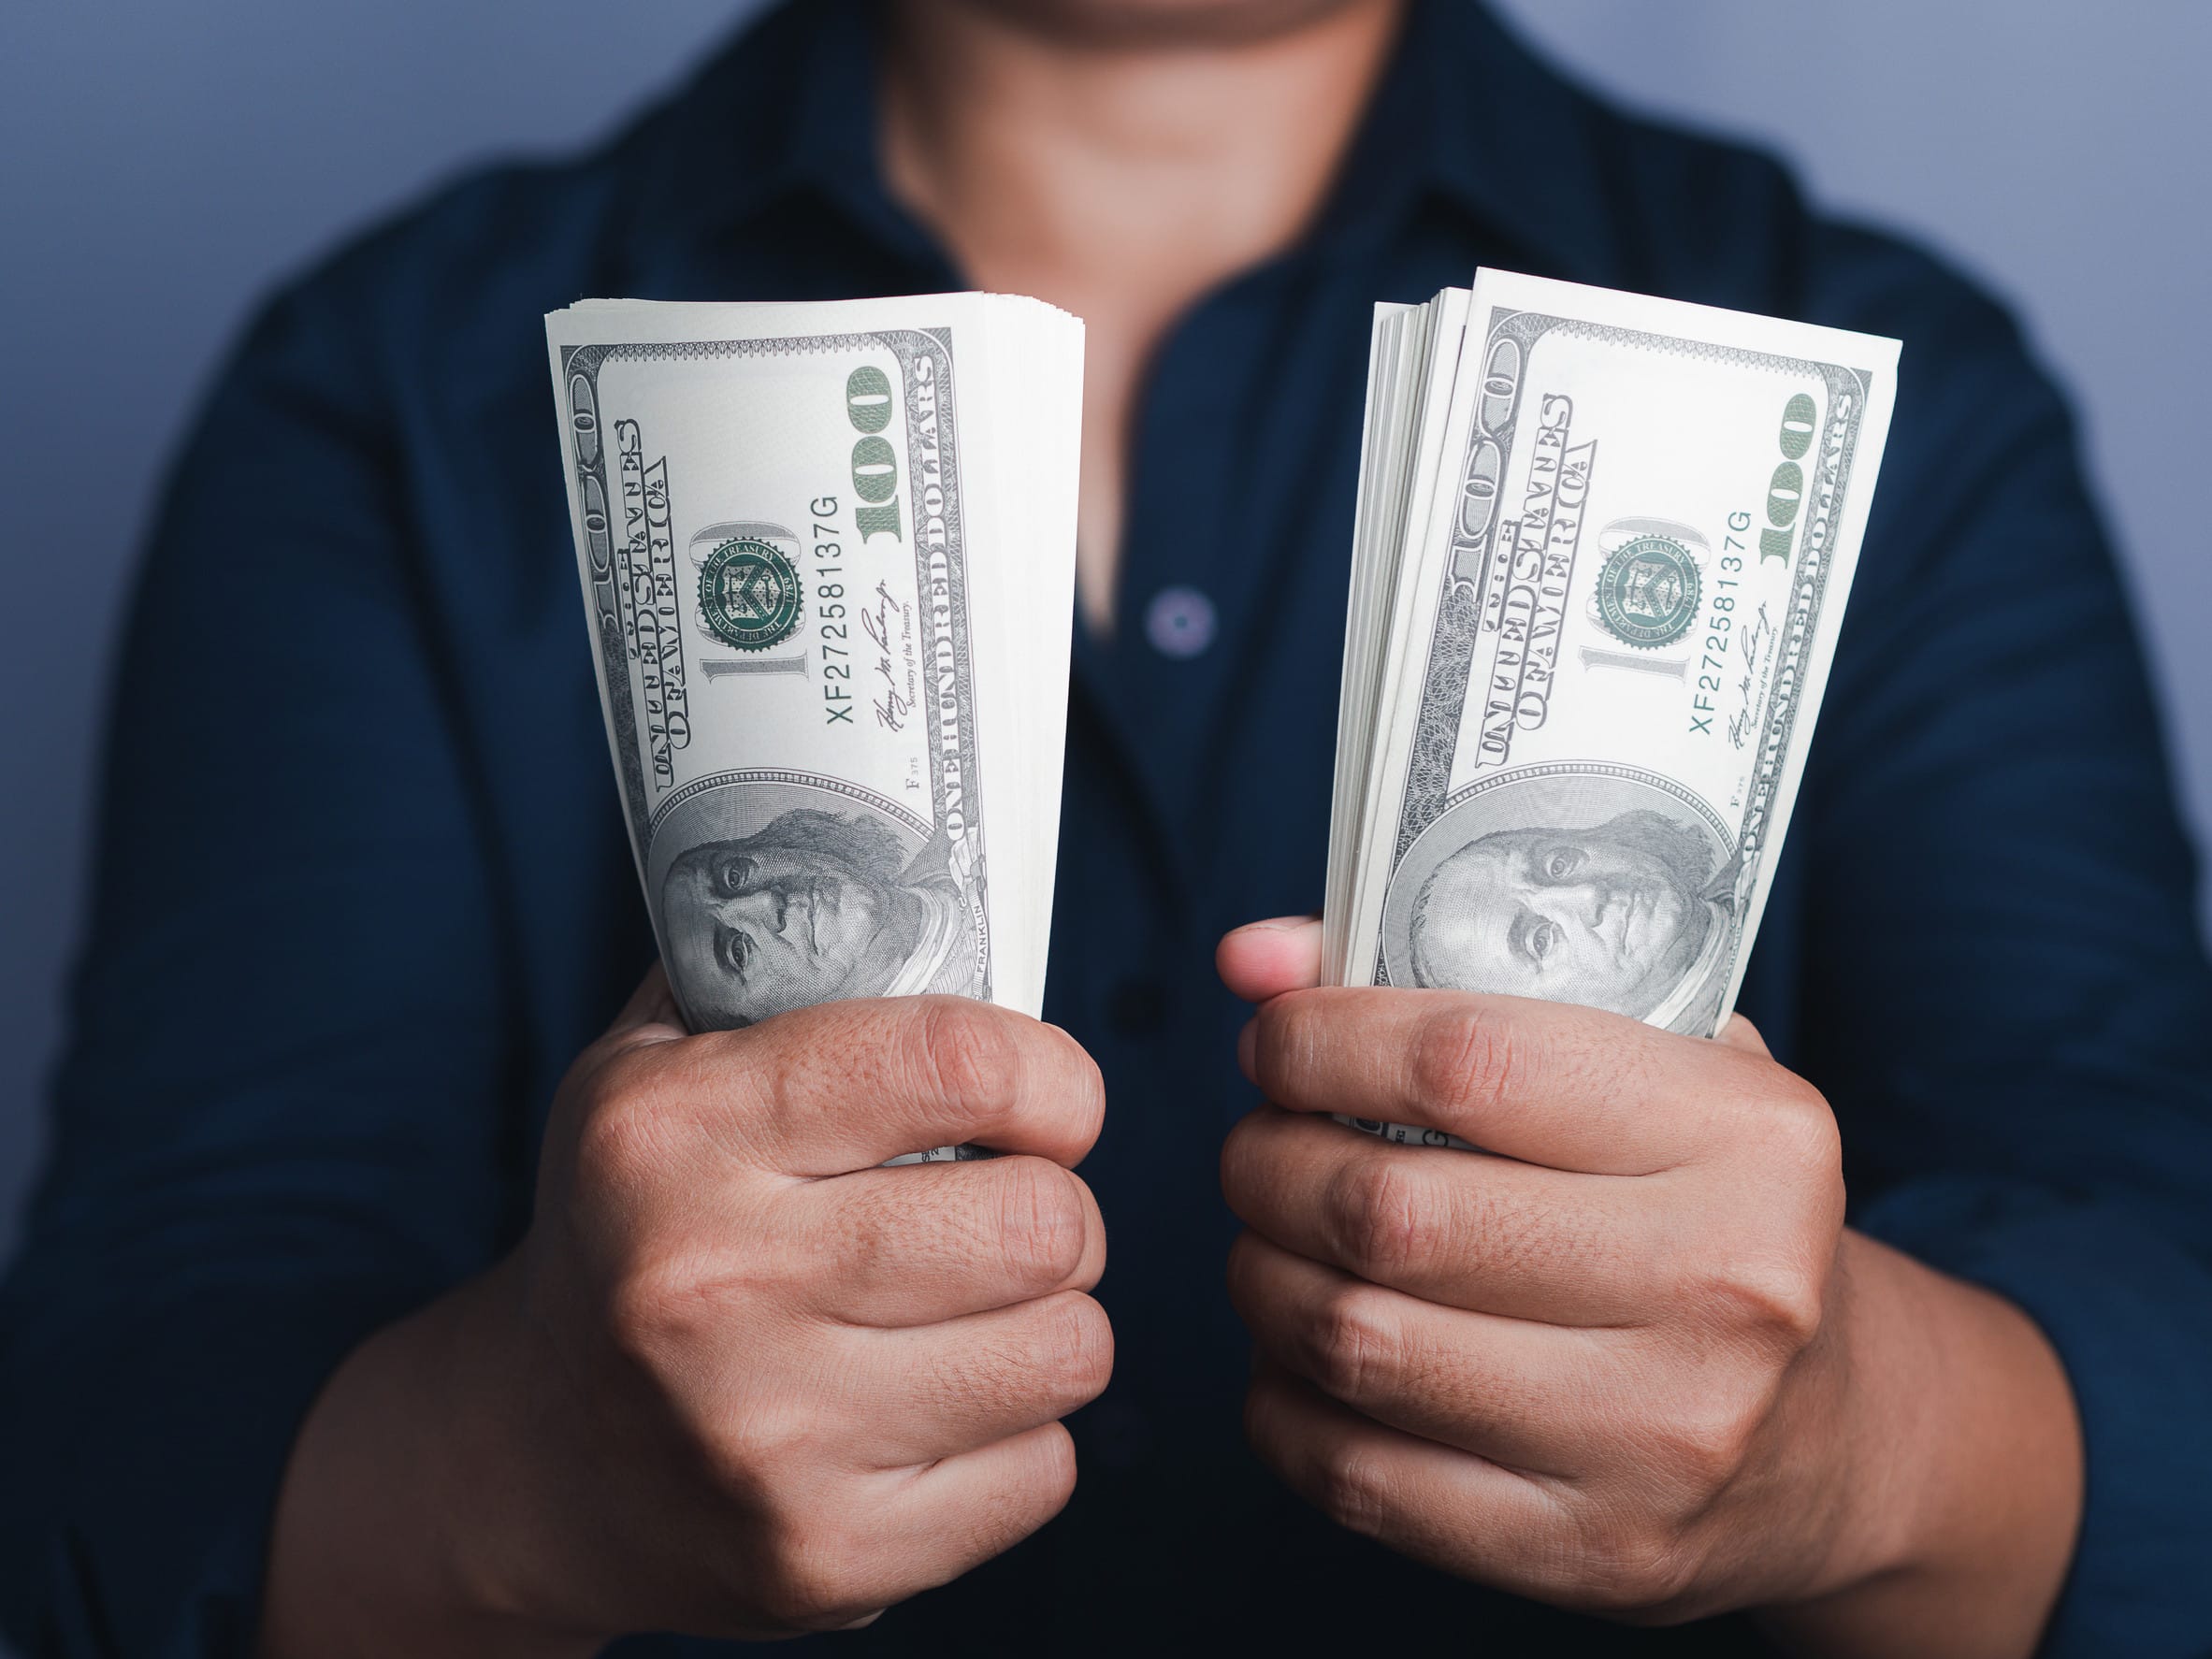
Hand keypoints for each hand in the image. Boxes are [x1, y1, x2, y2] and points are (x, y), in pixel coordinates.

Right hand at [261, 970, 1110, 1655]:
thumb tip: (947, 880)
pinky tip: (938, 1407)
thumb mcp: (656, 1065)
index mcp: (672, 1132)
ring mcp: (766, 1440)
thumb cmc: (636, 1225)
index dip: (1051, 1075)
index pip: (956, 1062)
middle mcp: (710, 1285)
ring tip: (976, 1309)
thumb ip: (785, 967)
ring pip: (1068, 1349)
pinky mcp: (824, 1556)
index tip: (1051, 1097)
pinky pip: (1045, 1471)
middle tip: (1008, 1212)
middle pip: (1043, 1223)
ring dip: (1050, 1322)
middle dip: (1056, 1208)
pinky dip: (1020, 1436)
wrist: (529, 1456)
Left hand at [1216, 918, 2079, 1657]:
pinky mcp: (1594, 1549)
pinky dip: (1284, 1404)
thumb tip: (1253, 955)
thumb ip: (1448, 990)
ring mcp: (1661, 1436)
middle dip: (1270, 1163)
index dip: (1322, 1040)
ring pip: (1356, 1343)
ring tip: (1271, 1244)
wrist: (1825, 1437)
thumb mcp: (1640, 1071)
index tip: (1274, 1039)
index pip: (1465, 1062)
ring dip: (1263, 1279)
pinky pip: (1359, 1475)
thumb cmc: (1703, 1214)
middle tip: (1257, 1148)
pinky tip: (1296, 1359)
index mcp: (1745, 1137)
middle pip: (1389, 1212)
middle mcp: (1722, 1285)